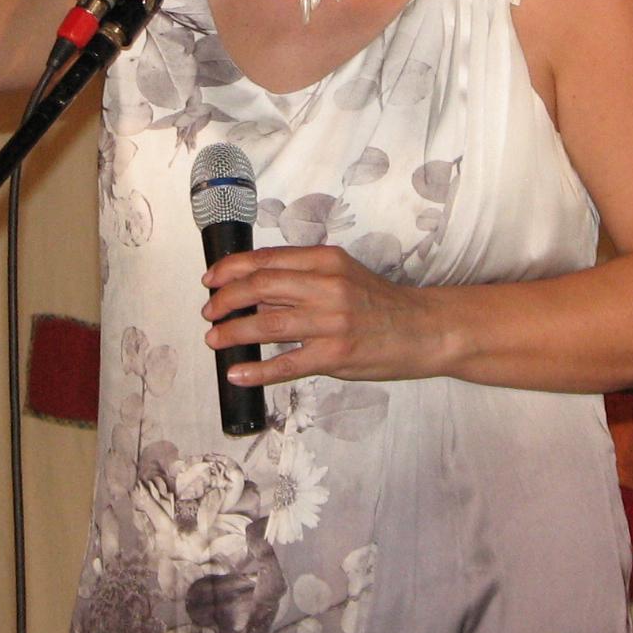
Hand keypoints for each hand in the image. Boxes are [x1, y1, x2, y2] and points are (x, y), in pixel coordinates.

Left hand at [201, 246, 441, 384]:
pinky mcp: (335, 355)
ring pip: (267, 324)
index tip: (211, 280)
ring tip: (215, 339)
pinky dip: (256, 370)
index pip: (266, 260)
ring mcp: (331, 322)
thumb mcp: (342, 275)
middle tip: (209, 313)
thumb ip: (301, 280)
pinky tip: (237, 373)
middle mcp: (327, 286)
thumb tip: (254, 295)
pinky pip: (286, 364)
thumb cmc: (379, 303)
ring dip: (233, 332)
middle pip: (259, 287)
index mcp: (325, 260)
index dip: (231, 270)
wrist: (423, 330)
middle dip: (225, 300)